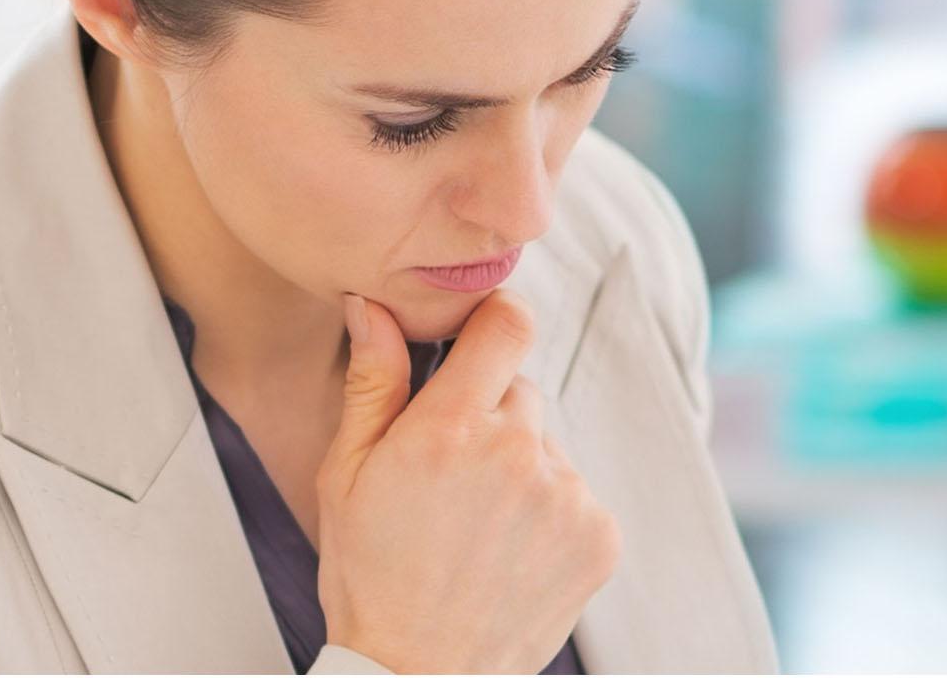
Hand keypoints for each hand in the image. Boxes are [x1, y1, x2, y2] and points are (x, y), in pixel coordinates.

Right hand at [314, 292, 618, 673]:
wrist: (417, 676)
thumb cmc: (369, 576)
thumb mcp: (346, 477)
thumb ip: (372, 383)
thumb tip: (376, 306)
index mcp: (451, 428)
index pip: (507, 324)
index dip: (492, 325)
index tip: (477, 345)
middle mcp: (519, 453)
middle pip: (521, 393)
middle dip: (489, 419)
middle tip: (450, 479)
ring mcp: (568, 496)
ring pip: (548, 449)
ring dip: (521, 471)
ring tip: (477, 530)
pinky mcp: (600, 536)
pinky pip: (577, 495)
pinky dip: (550, 515)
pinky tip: (509, 554)